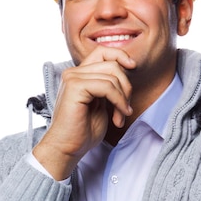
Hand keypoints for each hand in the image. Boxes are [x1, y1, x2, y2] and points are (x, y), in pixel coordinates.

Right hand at [33, 46, 134, 179]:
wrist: (67, 148)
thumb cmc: (84, 131)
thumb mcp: (102, 103)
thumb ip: (109, 86)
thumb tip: (126, 70)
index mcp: (79, 74)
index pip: (102, 52)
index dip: (120, 55)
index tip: (133, 67)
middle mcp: (73, 72)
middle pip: (112, 64)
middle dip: (126, 88)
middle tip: (125, 110)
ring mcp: (73, 78)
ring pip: (112, 76)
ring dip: (123, 99)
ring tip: (120, 117)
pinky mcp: (75, 87)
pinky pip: (107, 86)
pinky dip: (118, 101)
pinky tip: (118, 118)